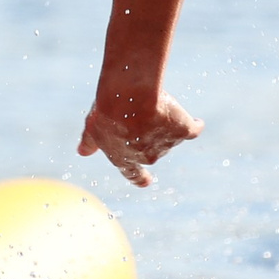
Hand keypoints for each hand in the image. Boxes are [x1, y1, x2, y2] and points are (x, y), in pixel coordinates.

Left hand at [76, 85, 200, 186]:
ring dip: (162, 121)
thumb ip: (90, 141)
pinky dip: (194, 126)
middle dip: (146, 132)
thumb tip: (82, 152)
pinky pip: (191, 130)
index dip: (139, 177)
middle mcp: (147, 157)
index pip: (132, 173)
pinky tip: (196, 121)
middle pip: (150, 148)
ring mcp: (166, 146)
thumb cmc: (108, 111)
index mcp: (124, 159)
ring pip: (168, 134)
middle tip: (136, 109)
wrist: (130, 97)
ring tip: (151, 99)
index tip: (146, 182)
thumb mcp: (93, 127)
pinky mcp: (182, 131)